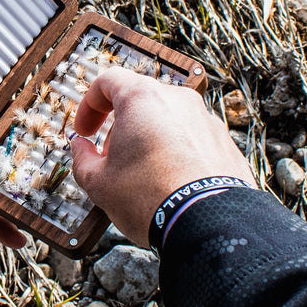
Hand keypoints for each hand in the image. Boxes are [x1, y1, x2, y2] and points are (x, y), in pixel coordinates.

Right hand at [71, 68, 254, 245]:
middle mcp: (179, 101)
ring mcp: (206, 120)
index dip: (90, 105)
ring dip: (150, 140)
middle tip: (111, 158)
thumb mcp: (98, 182)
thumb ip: (82, 158)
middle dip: (121, 127)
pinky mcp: (225, 143)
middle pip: (141, 101)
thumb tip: (81, 149)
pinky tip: (170, 184)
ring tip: (142, 176)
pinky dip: (177, 154)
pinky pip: (193, 141)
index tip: (86, 131)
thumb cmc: (150, 198)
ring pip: (169, 121)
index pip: (108, 81)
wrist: (208, 225)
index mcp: (142, 98)